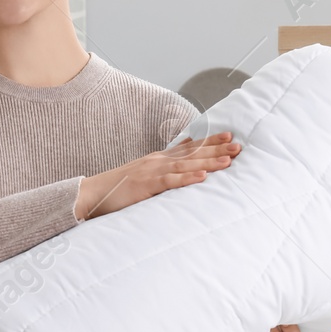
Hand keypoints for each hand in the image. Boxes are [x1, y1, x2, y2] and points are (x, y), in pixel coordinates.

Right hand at [73, 131, 238, 220]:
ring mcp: (151, 172)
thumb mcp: (142, 177)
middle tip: (239, 145)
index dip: (209, 142)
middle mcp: (157, 161)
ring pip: (186, 165)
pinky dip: (187, 178)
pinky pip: (170, 181)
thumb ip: (162, 172)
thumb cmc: (117, 190)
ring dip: (209, 162)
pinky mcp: (146, 185)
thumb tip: (179, 171)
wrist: (92, 194)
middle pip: (192, 153)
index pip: (188, 147)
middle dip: (217, 149)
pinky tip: (202, 176)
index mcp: (157, 159)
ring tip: (229, 160)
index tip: (228, 136)